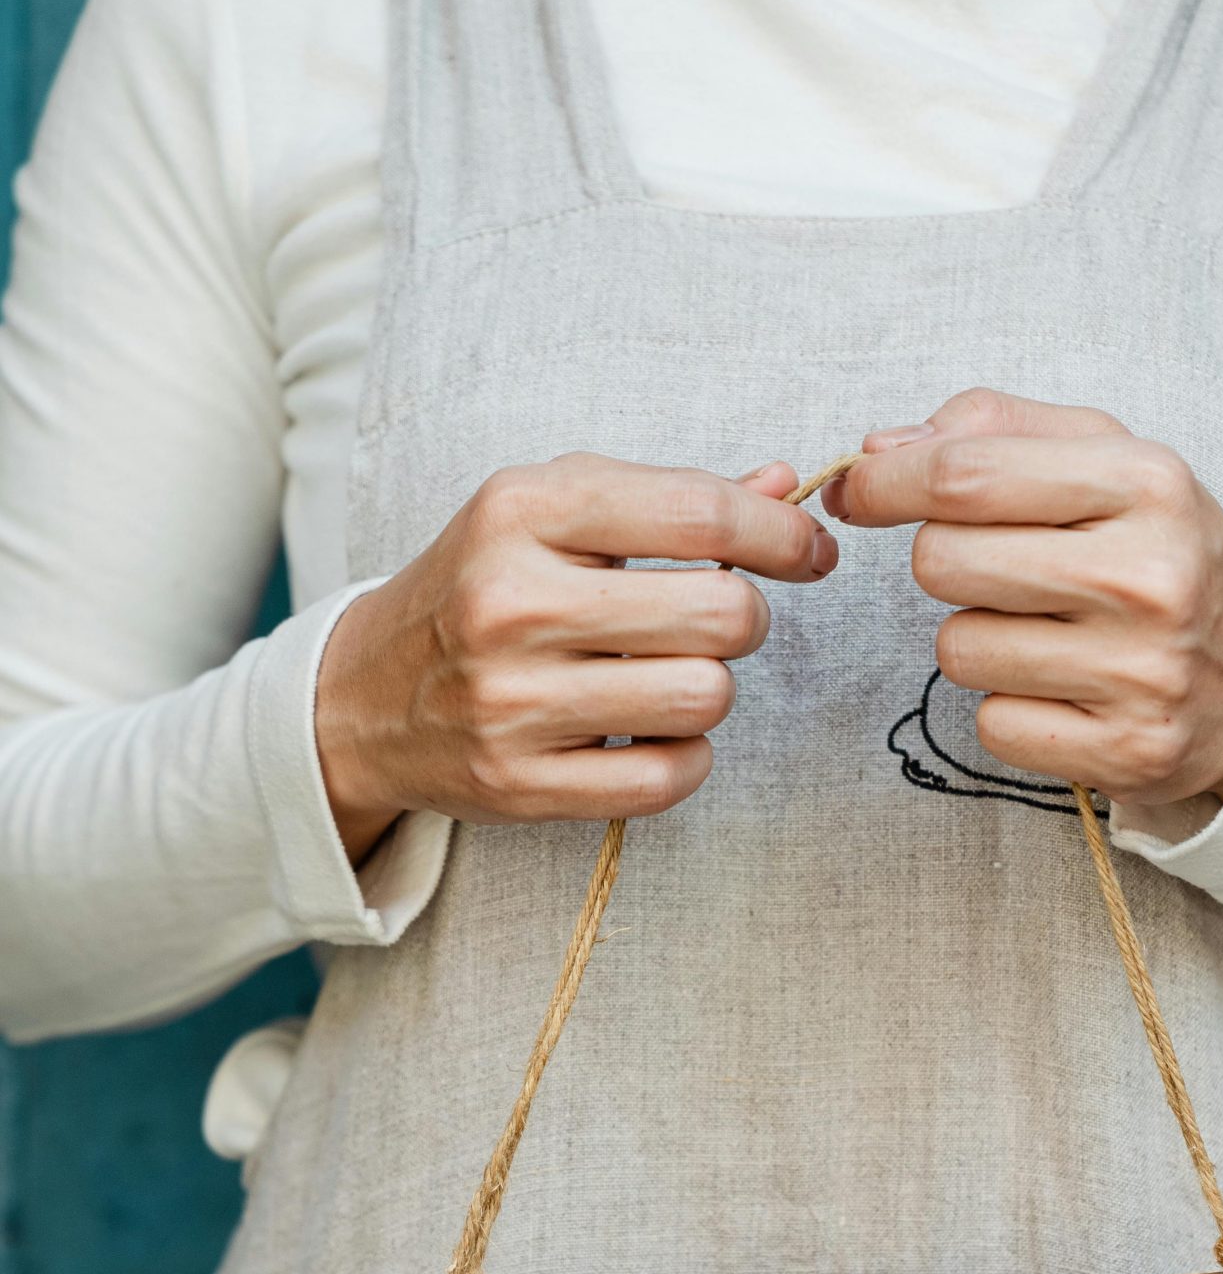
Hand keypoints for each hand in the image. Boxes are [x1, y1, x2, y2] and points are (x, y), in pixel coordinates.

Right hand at [315, 455, 837, 863]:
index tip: (810, 551)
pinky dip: (685, 758)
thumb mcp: (551, 515)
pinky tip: (654, 734)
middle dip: (743, 618)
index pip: (700, 512)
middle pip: (721, 613)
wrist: (360, 694)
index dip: (782, 534)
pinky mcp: (519, 783)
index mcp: (522, 510)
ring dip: (710, 690)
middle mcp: (511, 602)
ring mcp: (511, 701)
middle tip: (714, 621)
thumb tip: (787, 490)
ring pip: (704, 698)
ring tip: (667, 677)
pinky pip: (668, 778)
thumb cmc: (479, 589)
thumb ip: (669, 500)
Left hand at [825, 390, 1222, 813]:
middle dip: (943, 561)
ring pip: (957, 649)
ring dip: (976, 638)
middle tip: (995, 569)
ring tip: (1043, 630)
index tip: (855, 491)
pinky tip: (1062, 689)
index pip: (967, 476)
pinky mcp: (1124, 751)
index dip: (886, 483)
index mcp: (1148, 483)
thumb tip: (879, 449)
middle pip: (944, 562)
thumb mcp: (1110, 462)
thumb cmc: (1162, 554)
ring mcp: (1141, 673)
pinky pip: (992, 723)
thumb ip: (998, 432)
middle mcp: (1150, 578)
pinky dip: (1008, 707)